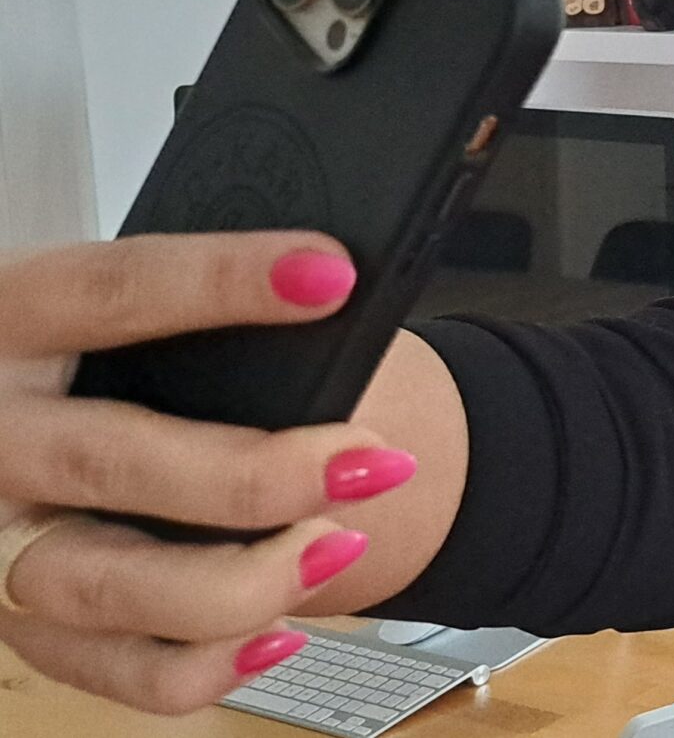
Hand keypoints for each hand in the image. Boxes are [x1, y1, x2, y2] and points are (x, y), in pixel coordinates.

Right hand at [0, 234, 417, 713]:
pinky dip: (209, 662)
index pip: (108, 291)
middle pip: (107, 458)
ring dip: (243, 579)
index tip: (330, 277)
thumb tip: (334, 307)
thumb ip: (209, 331)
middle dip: (254, 471)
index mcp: (12, 322)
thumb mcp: (134, 327)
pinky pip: (116, 667)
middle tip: (366, 458)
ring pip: (105, 583)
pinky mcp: (28, 626)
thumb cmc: (118, 371)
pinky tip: (280, 629)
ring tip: (339, 545)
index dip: (219, 282)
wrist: (52, 435)